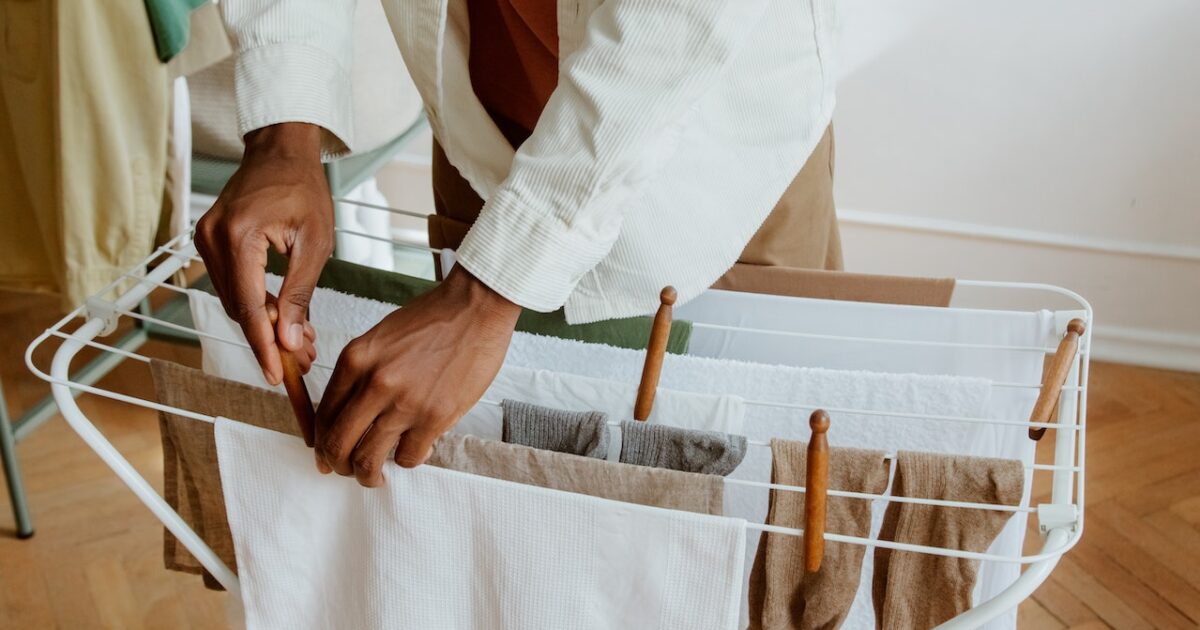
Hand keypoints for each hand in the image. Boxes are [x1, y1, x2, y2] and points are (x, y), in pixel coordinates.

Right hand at [195, 123, 330, 384]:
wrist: (280, 152)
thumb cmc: (303, 190)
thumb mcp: (314, 244)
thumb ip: (299, 295)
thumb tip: (292, 343)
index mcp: (239, 237)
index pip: (250, 307)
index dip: (263, 346)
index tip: (276, 376)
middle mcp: (212, 239)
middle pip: (239, 309)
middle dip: (269, 340)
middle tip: (303, 363)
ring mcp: (205, 240)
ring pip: (234, 301)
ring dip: (264, 325)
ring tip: (301, 344)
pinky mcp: (209, 242)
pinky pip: (231, 285)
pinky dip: (255, 305)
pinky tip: (282, 318)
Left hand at [314, 265, 520, 485]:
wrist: (476, 307)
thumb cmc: (433, 319)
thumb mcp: (382, 338)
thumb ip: (363, 372)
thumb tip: (352, 411)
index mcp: (355, 359)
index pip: (323, 415)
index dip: (322, 442)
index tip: (328, 454)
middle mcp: (374, 383)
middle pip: (338, 443)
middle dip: (339, 465)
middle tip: (349, 471)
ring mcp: (404, 402)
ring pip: (368, 459)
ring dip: (368, 475)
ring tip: (376, 477)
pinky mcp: (435, 416)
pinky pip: (408, 457)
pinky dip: (409, 460)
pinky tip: (417, 450)